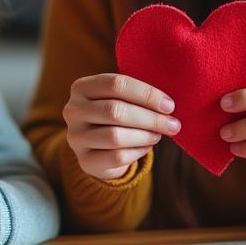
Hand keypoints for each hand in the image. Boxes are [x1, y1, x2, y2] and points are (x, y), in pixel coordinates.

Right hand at [63, 73, 179, 179]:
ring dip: (145, 136)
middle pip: (115, 111)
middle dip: (150, 118)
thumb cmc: (117, 116)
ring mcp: (75, 137)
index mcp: (81, 87)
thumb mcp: (122, 98)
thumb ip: (138, 95)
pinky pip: (117, 157)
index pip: (115, 84)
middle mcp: (73, 110)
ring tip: (159, 135)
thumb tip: (167, 105)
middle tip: (173, 124)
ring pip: (115, 136)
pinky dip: (138, 152)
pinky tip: (146, 147)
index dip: (146, 94)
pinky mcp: (84, 160)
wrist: (100, 148)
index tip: (169, 105)